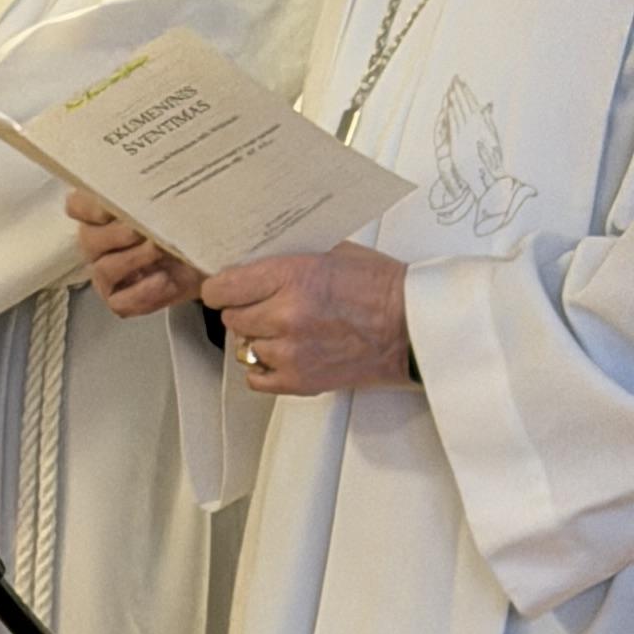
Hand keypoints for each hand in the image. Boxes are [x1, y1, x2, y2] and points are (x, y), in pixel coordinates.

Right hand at [71, 186, 203, 319]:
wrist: (214, 255)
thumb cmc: (189, 222)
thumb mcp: (179, 196)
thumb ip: (161, 186)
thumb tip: (161, 165)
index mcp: (102, 212)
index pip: (77, 206)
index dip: (90, 205)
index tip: (114, 203)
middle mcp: (98, 241)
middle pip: (88, 239)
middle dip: (118, 233)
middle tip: (145, 228)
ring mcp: (107, 271)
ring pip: (104, 269)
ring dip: (134, 259)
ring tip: (162, 250)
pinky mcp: (121, 299)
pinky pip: (120, 301)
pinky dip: (142, 293)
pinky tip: (163, 279)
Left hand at [203, 243, 412, 397]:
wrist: (412, 328)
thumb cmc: (381, 289)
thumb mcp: (333, 252)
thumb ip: (288, 258)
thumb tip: (251, 262)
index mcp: (292, 277)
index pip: (222, 288)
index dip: (222, 288)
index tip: (227, 288)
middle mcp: (286, 316)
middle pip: (232, 318)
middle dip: (246, 310)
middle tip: (268, 305)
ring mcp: (290, 352)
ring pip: (243, 347)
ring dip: (259, 338)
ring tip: (286, 329)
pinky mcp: (298, 381)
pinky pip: (255, 377)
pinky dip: (265, 367)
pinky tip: (284, 352)